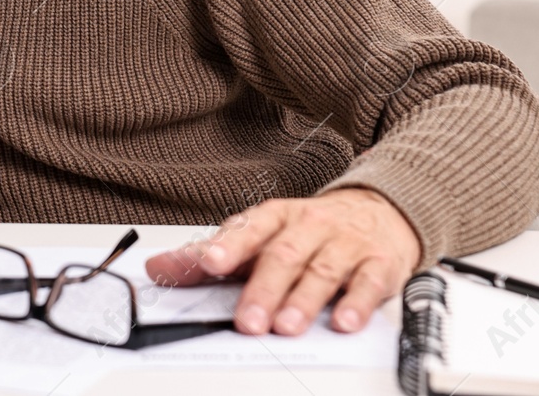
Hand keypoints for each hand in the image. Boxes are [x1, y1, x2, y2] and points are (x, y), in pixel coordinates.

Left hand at [144, 187, 422, 335]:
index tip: (210, 263)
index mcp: (275, 217)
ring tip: (286, 326)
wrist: (377, 211)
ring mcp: (344, 244)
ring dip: (303, 301)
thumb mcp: (259, 234)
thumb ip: (210, 255)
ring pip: (321, 271)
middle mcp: (309, 226)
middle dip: (263, 290)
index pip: (248, 229)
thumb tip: (159, 268)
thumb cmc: (308, 229)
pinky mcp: (378, 264)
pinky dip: (357, 304)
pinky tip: (344, 322)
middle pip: (283, 256)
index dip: (228, 246)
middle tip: (248, 321)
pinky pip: (368, 283)